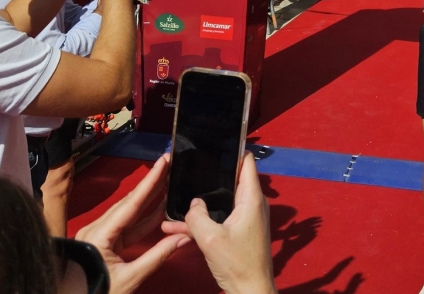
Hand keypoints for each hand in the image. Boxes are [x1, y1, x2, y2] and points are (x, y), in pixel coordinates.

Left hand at [75, 154, 190, 293]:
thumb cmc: (96, 293)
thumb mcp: (129, 279)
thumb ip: (157, 256)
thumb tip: (183, 237)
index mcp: (99, 234)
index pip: (131, 203)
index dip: (150, 181)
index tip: (162, 162)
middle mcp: (97, 229)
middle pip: (129, 203)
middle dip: (151, 184)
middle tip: (169, 165)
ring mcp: (99, 235)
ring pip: (129, 213)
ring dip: (149, 200)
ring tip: (168, 181)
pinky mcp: (104, 243)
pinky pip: (127, 227)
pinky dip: (144, 219)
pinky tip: (160, 209)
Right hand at [175, 152, 275, 293]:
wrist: (250, 291)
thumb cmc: (237, 263)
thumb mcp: (211, 238)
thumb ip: (197, 216)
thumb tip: (193, 203)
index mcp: (251, 198)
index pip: (246, 162)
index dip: (232, 150)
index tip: (213, 144)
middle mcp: (251, 204)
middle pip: (230, 180)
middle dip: (208, 177)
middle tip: (186, 171)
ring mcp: (246, 218)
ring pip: (220, 203)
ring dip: (199, 205)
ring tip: (172, 204)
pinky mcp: (239, 232)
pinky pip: (219, 219)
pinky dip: (202, 221)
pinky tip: (176, 227)